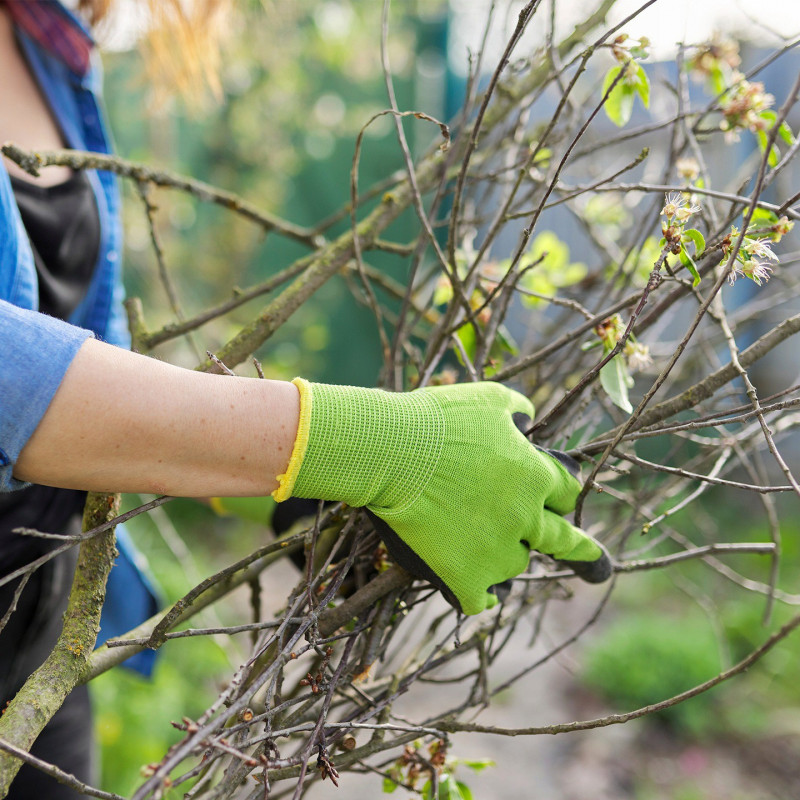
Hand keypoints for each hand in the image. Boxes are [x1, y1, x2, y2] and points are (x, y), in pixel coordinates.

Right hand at [274, 379, 610, 613]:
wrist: (389, 453)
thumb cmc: (438, 420)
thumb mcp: (488, 399)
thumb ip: (517, 410)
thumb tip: (528, 418)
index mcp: (535, 476)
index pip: (567, 492)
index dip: (560, 492)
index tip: (557, 496)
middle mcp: (525, 518)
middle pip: (563, 540)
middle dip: (581, 549)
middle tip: (599, 562)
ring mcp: (496, 552)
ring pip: (515, 564)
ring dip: (506, 554)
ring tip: (482, 544)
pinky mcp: (464, 577)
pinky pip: (482, 599)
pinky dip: (480, 593)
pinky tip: (481, 594)